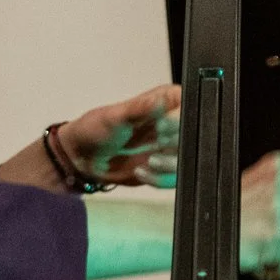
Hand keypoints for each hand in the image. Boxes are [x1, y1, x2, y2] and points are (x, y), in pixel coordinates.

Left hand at [1, 85, 181, 191]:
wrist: (82, 160)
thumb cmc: (94, 129)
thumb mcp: (115, 116)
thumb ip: (141, 109)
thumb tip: (162, 101)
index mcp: (167, 101)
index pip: (193, 105)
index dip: (182, 118)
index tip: (163, 128)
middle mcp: (176, 122)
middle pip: (197, 134)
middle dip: (176, 145)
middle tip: (156, 147)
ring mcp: (174, 147)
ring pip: (190, 159)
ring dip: (168, 166)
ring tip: (147, 162)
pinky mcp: (168, 168)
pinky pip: (176, 178)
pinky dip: (159, 179)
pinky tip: (141, 172)